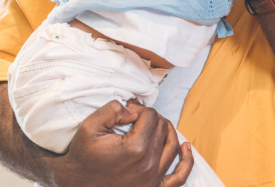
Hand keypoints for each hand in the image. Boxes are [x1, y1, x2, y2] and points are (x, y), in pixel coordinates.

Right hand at [51, 100, 191, 186]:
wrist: (74, 183)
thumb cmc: (83, 154)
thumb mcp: (91, 126)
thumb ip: (114, 109)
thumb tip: (135, 110)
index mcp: (135, 149)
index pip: (151, 116)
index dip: (140, 109)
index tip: (128, 111)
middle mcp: (148, 165)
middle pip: (162, 128)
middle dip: (150, 118)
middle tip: (136, 117)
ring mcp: (152, 180)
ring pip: (172, 145)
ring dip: (166, 131)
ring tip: (154, 124)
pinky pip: (179, 177)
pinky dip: (186, 161)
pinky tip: (186, 147)